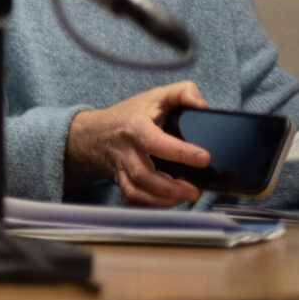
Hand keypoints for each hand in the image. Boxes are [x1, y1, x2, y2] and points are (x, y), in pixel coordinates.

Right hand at [65, 82, 210, 205]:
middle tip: (194, 191)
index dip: (180, 152)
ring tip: (183, 198)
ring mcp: (121, 169)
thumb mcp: (154, 96)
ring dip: (160, 201)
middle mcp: (125, 151)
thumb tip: (202, 104)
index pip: (155, 141)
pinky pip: (130, 200)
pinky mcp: (120, 183)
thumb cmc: (128, 116)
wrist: (94, 134)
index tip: (204, 158)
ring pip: (135, 191)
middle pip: (142, 175)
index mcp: (135, 127)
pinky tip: (165, 204)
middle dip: (169, 188)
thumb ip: (182, 92)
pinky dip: (147, 207)